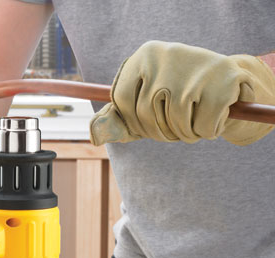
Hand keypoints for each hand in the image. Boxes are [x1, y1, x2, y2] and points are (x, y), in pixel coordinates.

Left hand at [90, 41, 274, 145]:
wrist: (229, 79)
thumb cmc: (178, 93)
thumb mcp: (144, 100)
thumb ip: (119, 119)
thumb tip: (94, 135)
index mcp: (144, 55)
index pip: (121, 100)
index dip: (133, 121)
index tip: (149, 123)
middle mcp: (166, 56)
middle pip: (145, 115)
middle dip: (160, 132)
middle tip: (176, 126)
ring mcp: (195, 68)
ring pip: (175, 123)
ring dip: (185, 134)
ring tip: (193, 121)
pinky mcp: (223, 83)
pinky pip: (202, 127)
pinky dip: (206, 132)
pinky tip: (212, 117)